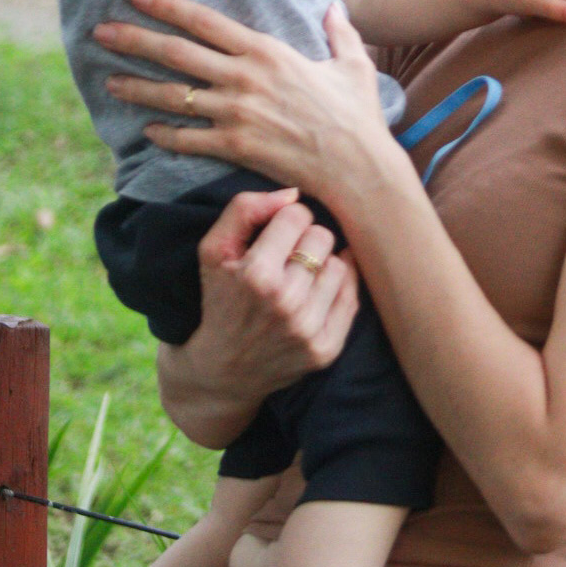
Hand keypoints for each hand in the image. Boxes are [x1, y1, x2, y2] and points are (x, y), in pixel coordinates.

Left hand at [98, 0, 389, 203]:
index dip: (166, 6)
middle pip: (177, 53)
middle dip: (135, 39)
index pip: (204, 21)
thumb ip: (339, 32)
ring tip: (108, 81)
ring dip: (137, 87)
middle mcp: (244, 78)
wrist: (356, 165)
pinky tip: (146, 130)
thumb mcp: (352, 64)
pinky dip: (163, 134)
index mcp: (266, 50)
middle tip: (102, 31)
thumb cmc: (357, 114)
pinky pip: (187, 139)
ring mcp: (236, 114)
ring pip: (173, 96)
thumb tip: (333, 8)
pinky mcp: (234, 147)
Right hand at [158, 189, 359, 445]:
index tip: (274, 236)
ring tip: (299, 277)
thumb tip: (293, 194)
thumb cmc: (219, 299)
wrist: (222, 371)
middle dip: (305, 240)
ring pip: (340, 264)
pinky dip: (338, 288)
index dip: (284, 220)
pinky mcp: (326, 350)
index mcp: (256, 275)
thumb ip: (245, 209)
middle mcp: (285, 303)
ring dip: (321, 265)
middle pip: (322, 237)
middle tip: (287, 257)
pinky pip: (352, 297)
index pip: (297, 215)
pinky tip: (317, 290)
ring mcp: (309, 330)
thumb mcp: (213, 250)